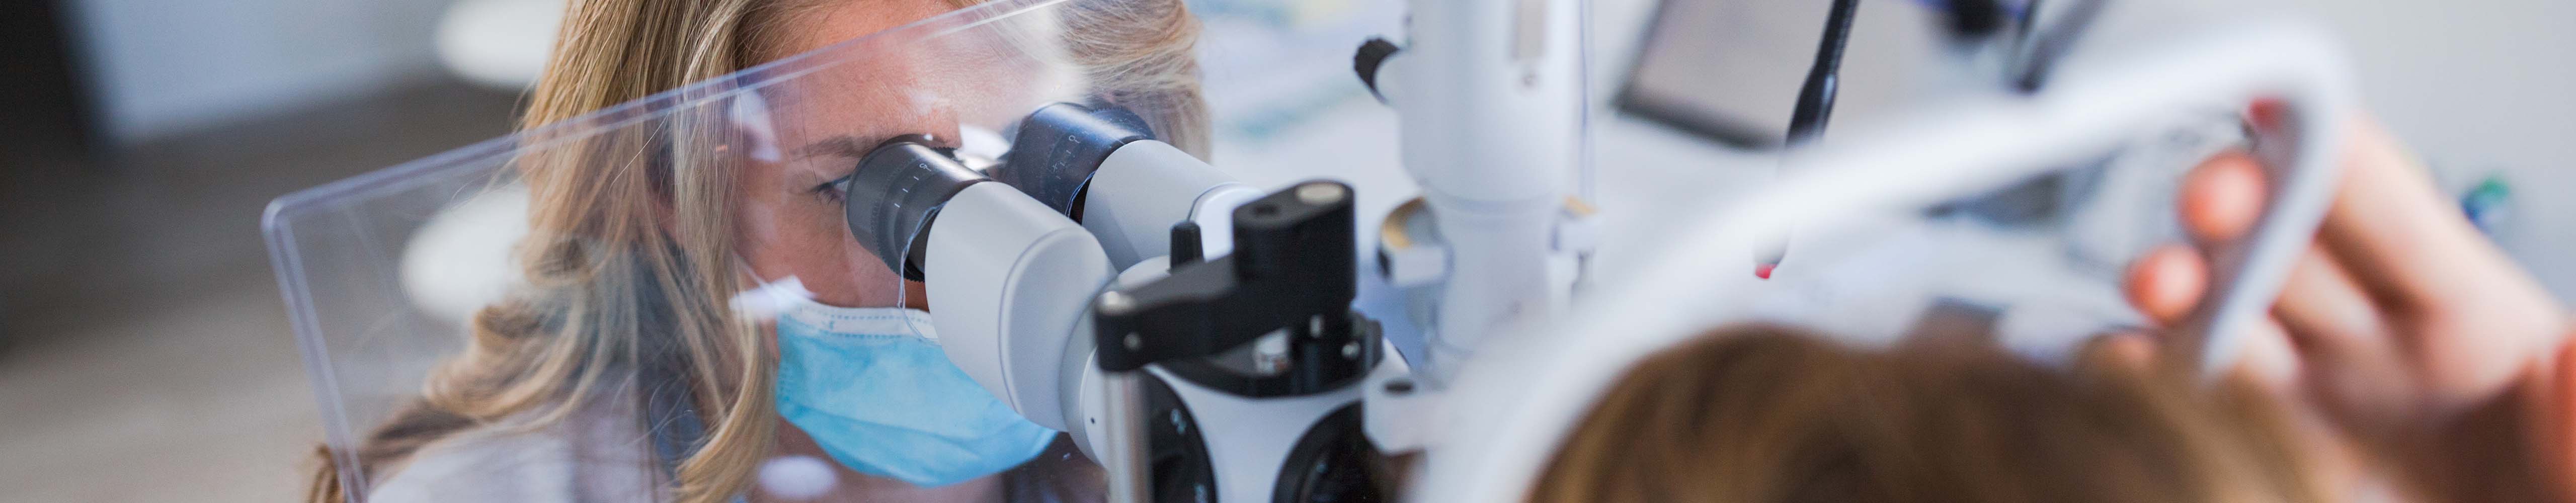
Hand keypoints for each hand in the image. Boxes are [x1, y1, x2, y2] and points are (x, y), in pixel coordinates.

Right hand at [2117, 112, 2570, 500]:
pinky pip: (2175, 402)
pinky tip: (2122, 369)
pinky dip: (2133, 375)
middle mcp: (2375, 357)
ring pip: (2220, 314)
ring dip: (2178, 283)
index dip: (2340, 164)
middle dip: (2240, 202)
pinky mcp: (2245, 455)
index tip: (2293, 126)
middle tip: (2217, 201)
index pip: (2400, 222)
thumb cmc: (2538, 495)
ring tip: (2161, 284)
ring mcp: (2302, 408)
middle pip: (2291, 246)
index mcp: (2478, 335)